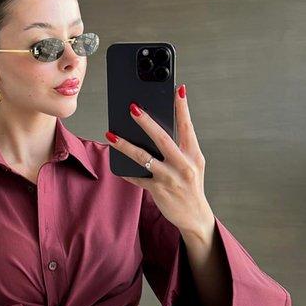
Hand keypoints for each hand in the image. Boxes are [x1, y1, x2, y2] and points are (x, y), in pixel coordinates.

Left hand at [105, 84, 214, 238]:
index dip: (182, 108)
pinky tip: (118, 165)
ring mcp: (170, 178)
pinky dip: (127, 172)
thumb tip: (155, 131)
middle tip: (132, 108)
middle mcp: (183, 165)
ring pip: (144, 158)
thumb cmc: (190, 186)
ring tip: (111, 135)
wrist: (195, 216)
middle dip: (146, 122)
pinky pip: (138, 178)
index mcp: (194, 154)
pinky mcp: (158, 190)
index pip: (187, 126)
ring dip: (125, 145)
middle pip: (162, 138)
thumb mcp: (192, 165)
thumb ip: (179, 149)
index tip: (177, 89)